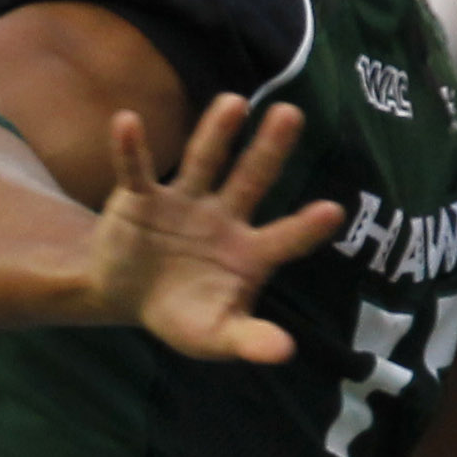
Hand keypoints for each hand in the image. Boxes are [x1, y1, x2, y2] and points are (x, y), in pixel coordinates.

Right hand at [89, 95, 342, 363]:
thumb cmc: (182, 313)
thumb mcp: (214, 335)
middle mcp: (223, 216)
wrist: (125, 294)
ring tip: (233, 103)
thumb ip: (248, 340)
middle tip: (291, 114)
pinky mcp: (141, 198)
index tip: (331, 212)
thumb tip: (284, 352)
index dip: (306, 227)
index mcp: (250, 251)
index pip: (284, 237)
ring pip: (204, 162)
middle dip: (270, 150)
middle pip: (252, 179)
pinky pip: (137, 170)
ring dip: (216, 133)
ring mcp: (184, 201)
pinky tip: (126, 122)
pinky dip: (130, 148)